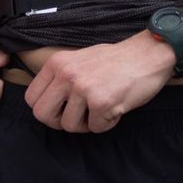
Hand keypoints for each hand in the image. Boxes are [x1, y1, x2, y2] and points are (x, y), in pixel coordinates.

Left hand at [23, 32, 173, 133]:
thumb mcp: (80, 60)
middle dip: (60, 121)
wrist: (150, 54)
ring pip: (69, 126)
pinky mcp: (102, 102)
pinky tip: (117, 106)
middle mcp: (67, 74)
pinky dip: (108, 122)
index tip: (62, 109)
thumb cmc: (117, 60)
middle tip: (79, 116)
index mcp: (58, 63)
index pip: (32, 98)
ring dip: (88, 123)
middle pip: (43, 115)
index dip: (47, 109)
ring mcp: (83, 88)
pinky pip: (96, 128)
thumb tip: (46, 104)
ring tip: (103, 107)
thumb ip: (60, 78)